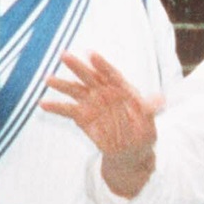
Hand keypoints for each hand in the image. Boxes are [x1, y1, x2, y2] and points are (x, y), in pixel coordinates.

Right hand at [41, 52, 161, 196]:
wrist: (131, 148)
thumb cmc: (143, 130)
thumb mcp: (150, 121)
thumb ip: (151, 109)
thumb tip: (161, 101)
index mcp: (123, 89)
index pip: (111, 74)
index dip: (102, 64)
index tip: (91, 55)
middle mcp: (105, 92)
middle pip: (90, 77)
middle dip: (78, 67)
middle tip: (64, 55)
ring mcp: (92, 104)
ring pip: (76, 90)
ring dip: (62, 85)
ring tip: (48, 79)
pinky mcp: (82, 117)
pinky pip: (67, 110)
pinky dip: (56, 107)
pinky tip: (43, 104)